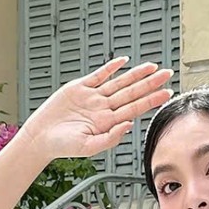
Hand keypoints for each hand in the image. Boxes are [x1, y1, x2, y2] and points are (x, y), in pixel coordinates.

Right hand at [24, 57, 174, 161]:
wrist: (41, 137)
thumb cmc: (62, 146)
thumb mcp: (88, 147)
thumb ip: (110, 138)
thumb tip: (129, 125)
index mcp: (107, 122)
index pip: (135, 108)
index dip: (152, 99)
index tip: (167, 93)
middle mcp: (103, 108)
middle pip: (132, 92)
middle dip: (151, 83)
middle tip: (167, 74)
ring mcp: (93, 97)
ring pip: (119, 82)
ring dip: (136, 74)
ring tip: (152, 67)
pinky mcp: (80, 87)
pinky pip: (99, 75)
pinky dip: (111, 67)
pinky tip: (123, 62)